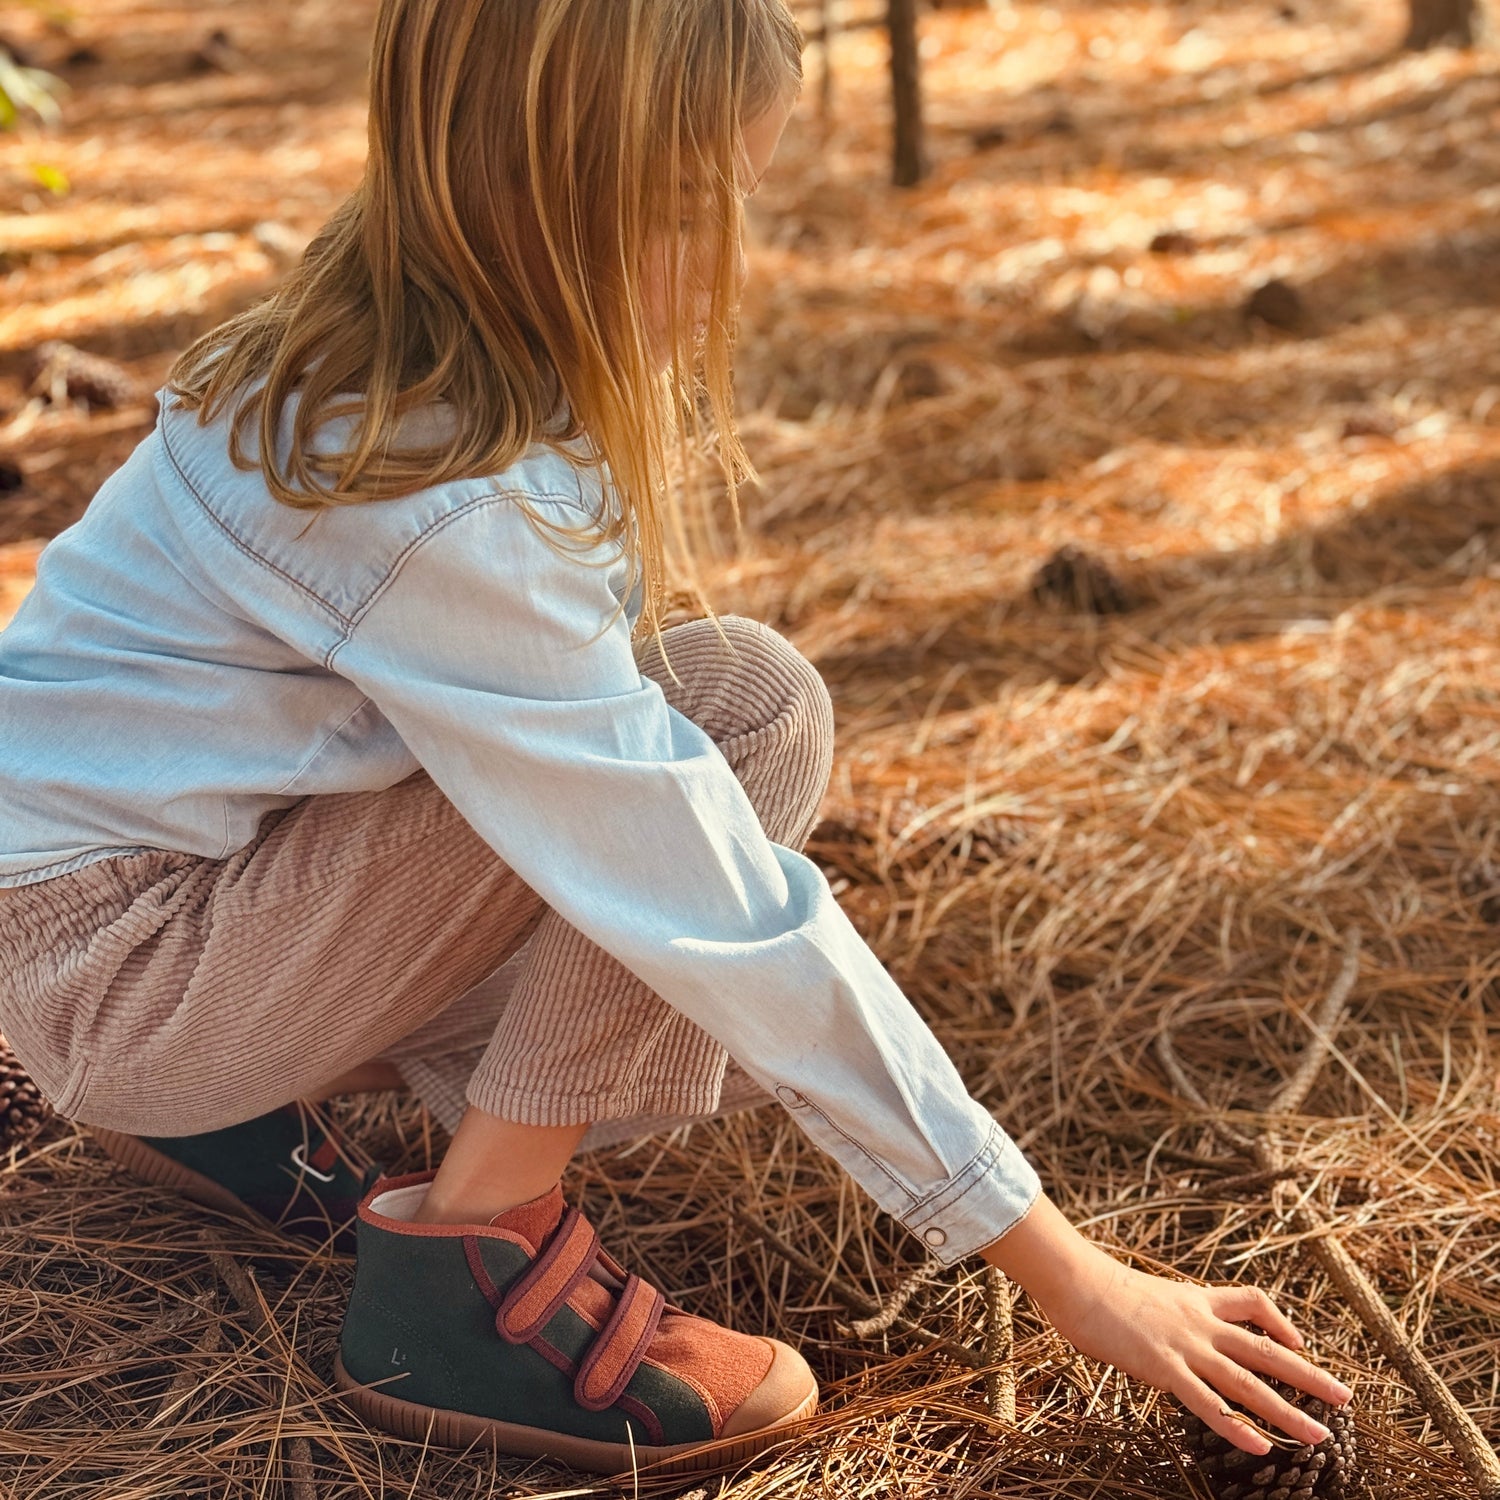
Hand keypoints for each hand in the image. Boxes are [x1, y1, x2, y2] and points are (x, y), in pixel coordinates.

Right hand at [980, 1194, 1353, 1455]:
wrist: (1076, 1280)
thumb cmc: (1094, 1285)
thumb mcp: (1140, 1290)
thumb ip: (1158, 1310)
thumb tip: (1152, 1323)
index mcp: (1195, 1298)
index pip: (1251, 1302)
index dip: (1280, 1322)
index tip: (1297, 1339)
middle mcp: (1200, 1322)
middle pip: (1267, 1349)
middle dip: (1308, 1375)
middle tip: (1344, 1397)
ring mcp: (1186, 1346)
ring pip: (1248, 1382)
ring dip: (1288, 1411)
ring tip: (1320, 1435)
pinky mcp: (1165, 1369)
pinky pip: (1210, 1403)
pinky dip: (1238, 1427)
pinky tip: (1262, 1448)